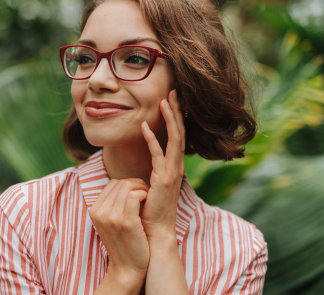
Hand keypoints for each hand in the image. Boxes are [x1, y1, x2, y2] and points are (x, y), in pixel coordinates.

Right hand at [89, 178, 149, 286]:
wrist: (127, 269)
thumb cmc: (124, 243)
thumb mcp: (111, 222)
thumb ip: (113, 204)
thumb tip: (127, 184)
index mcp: (95, 210)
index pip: (113, 183)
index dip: (128, 183)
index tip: (139, 192)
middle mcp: (100, 212)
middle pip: (121, 182)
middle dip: (137, 184)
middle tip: (146, 193)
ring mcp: (111, 216)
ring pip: (128, 186)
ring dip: (142, 188)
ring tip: (148, 198)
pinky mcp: (125, 221)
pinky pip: (134, 195)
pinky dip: (144, 194)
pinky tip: (148, 201)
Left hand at [140, 89, 185, 240]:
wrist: (156, 231)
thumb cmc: (152, 208)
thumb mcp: (155, 183)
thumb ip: (155, 169)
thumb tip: (151, 158)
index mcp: (175, 166)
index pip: (178, 136)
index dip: (177, 117)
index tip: (173, 99)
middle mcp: (177, 166)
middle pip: (180, 132)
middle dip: (177, 111)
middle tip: (174, 91)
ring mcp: (172, 172)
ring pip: (174, 139)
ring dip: (169, 118)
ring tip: (165, 100)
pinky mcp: (163, 179)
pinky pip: (158, 154)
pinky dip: (151, 139)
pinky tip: (143, 126)